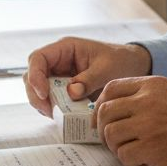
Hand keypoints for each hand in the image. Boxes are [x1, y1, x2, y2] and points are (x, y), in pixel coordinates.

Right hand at [23, 37, 151, 116]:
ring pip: (39, 90)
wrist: (133, 67)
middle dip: (36, 95)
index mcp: (65, 48)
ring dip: (44, 104)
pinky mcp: (64, 90)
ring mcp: (60, 76)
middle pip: (33, 77)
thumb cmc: (120, 61)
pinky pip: (52, 100)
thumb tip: (71, 93)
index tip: (43, 94)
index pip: (38, 59)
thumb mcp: (107, 69)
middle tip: (49, 111)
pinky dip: (54, 109)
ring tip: (57, 116)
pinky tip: (63, 117)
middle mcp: (58, 61)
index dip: (35, 76)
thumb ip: (89, 80)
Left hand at [94, 76, 166, 165]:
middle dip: (104, 130)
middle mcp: (147, 101)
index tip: (103, 120)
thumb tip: (117, 112)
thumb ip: (147, 98)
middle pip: (105, 112)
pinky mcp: (153, 148)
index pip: (110, 89)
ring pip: (111, 135)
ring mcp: (149, 124)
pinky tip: (145, 162)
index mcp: (152, 85)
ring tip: (135, 153)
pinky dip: (130, 162)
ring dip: (117, 148)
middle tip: (116, 142)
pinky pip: (124, 156)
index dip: (101, 106)